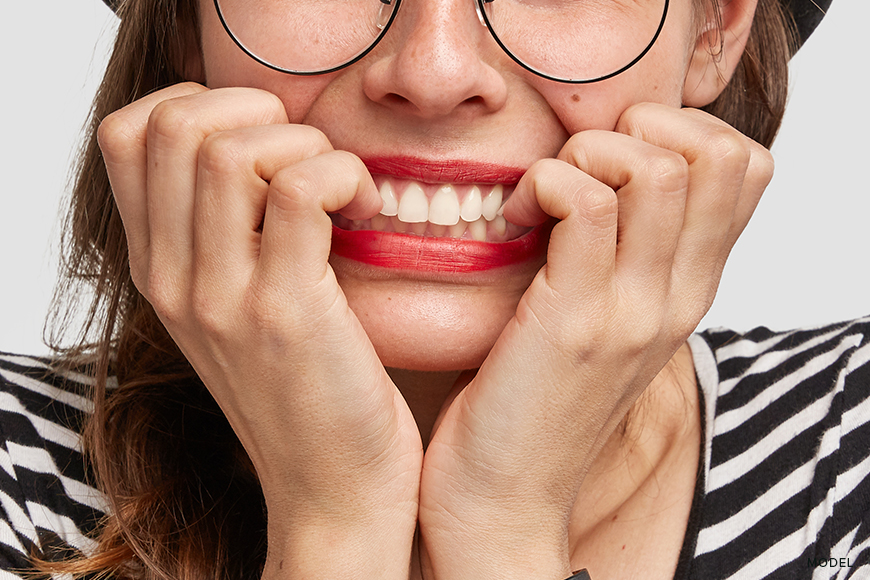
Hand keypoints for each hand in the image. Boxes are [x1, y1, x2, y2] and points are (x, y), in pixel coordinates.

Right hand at [98, 83, 421, 578]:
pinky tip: (366, 211)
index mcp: (161, 270)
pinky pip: (302, 190)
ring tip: (343, 190)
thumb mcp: (240, 312)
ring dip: (306, 145)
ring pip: (233, 149)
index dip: (200, 105)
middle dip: (258, 113)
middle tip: (309, 156)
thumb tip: (260, 148)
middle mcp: (175, 279)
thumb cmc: (307, 394)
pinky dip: (344, 176)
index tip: (263, 138)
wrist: (333, 492)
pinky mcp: (284, 313)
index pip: (126, 134)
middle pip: (175, 125)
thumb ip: (227, 236)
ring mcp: (222, 297)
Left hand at [418, 103, 773, 578]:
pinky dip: (545, 184)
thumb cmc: (535, 402)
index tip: (611, 161)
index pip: (746, 168)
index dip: (682, 132)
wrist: (504, 497)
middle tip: (578, 168)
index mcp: (687, 292)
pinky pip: (586, 204)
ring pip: (656, 169)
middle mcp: (677, 297)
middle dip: (638, 128)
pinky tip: (516, 218)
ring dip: (587, 155)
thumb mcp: (601, 324)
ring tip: (542, 196)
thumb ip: (623, 259)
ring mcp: (633, 310)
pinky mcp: (575, 321)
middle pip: (719, 154)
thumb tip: (602, 181)